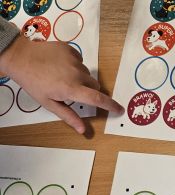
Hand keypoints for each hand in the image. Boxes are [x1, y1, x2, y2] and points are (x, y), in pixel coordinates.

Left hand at [0, 36, 122, 133]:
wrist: (19, 56)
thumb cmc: (33, 82)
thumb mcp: (48, 102)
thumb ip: (68, 115)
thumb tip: (83, 130)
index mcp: (71, 89)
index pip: (98, 99)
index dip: (111, 105)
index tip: (120, 109)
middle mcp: (76, 74)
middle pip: (94, 86)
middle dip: (89, 91)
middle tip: (74, 92)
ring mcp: (74, 60)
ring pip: (87, 73)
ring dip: (81, 78)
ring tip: (63, 77)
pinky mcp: (70, 49)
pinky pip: (80, 60)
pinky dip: (75, 65)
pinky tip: (61, 66)